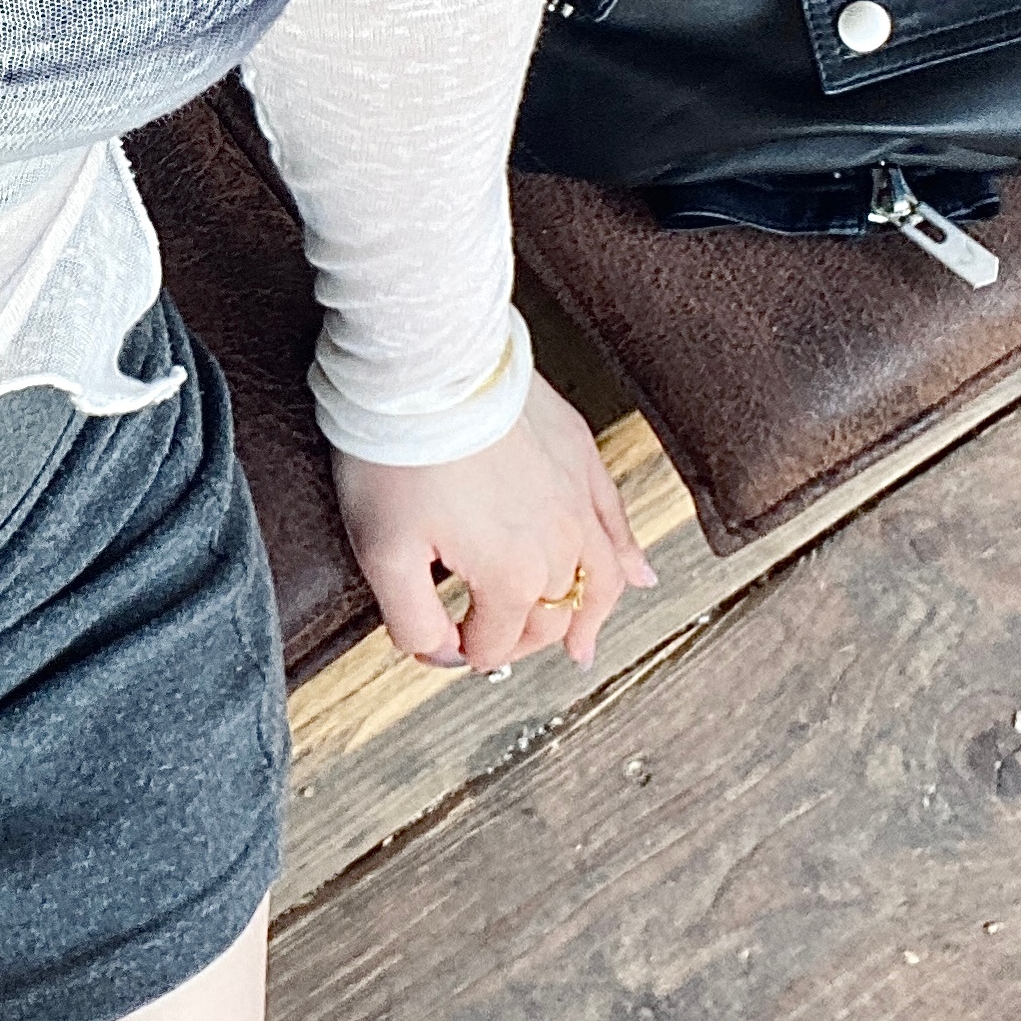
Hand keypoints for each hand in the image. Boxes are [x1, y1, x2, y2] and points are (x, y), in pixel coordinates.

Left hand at [331, 380, 655, 673]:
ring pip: (601, 577)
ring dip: (591, 616)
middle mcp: (560, 544)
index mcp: (513, 575)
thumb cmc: (400, 452)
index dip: (462, 651)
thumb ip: (413, 619)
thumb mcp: (382, 553)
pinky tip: (638, 572)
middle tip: (491, 644)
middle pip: (549, 616)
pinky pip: (615, 518)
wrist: (427, 366)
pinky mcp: (579, 456)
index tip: (438, 643)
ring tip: (584, 646)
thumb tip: (439, 653)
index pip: (495, 642)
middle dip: (519, 639)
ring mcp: (577, 499)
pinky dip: (628, 554)